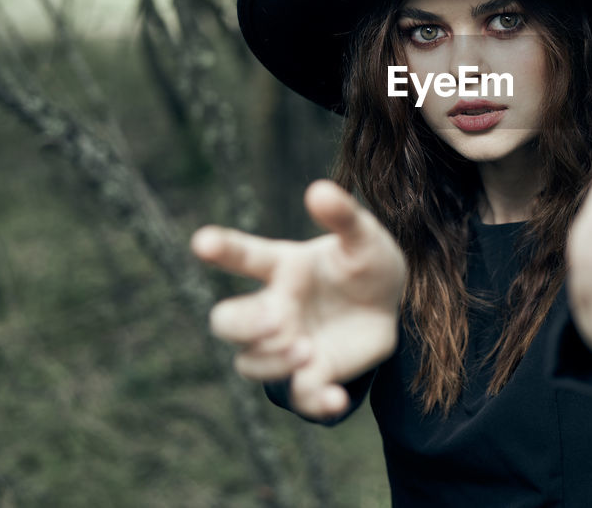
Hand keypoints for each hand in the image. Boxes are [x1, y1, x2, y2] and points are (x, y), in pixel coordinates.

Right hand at [190, 179, 406, 418]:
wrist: (389, 307)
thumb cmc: (365, 264)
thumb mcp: (365, 237)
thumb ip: (344, 215)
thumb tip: (319, 189)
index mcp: (283, 268)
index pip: (243, 256)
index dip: (221, 248)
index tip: (202, 241)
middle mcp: (275, 308)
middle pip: (226, 321)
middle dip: (242, 324)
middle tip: (278, 320)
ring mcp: (288, 345)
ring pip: (250, 363)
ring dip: (271, 361)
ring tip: (306, 349)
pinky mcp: (313, 376)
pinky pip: (299, 398)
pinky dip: (314, 402)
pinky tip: (334, 397)